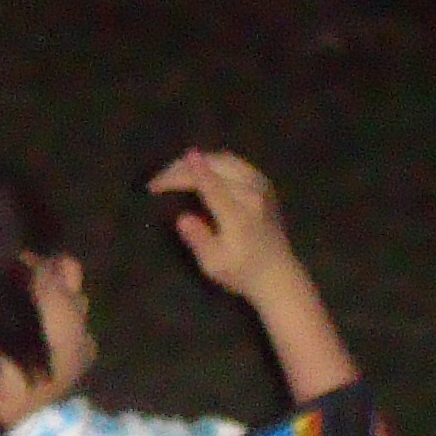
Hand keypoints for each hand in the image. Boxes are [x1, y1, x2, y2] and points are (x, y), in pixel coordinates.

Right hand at [147, 148, 300, 305]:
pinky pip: (236, 163)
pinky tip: (203, 170)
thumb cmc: (242, 272)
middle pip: (213, 166)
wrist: (278, 275)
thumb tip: (182, 217)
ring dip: (198, 162)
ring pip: (225, 159)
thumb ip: (197, 238)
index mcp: (238, 212)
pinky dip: (215, 162)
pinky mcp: (264, 186)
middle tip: (160, 179)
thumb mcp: (213, 263)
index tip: (156, 181)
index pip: (206, 184)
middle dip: (182, 168)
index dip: (179, 177)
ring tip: (177, 171)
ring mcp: (261, 186)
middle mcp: (251, 192)